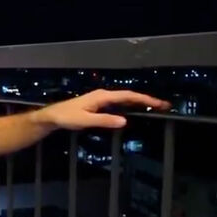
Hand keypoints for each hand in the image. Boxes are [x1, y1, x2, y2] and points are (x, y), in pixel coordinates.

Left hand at [33, 89, 170, 129]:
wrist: (53, 116)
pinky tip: (134, 110)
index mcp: (102, 96)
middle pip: (128, 96)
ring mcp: (101, 99)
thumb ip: (104, 121)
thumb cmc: (67, 117)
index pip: (127, 96)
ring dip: (139, 102)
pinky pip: (118, 103)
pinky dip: (129, 105)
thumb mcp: (85, 121)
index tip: (158, 103)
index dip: (144, 99)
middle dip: (146, 99)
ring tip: (154, 106)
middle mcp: (103, 95)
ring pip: (124, 99)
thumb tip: (124, 121)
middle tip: (163, 105)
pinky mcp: (98, 104)